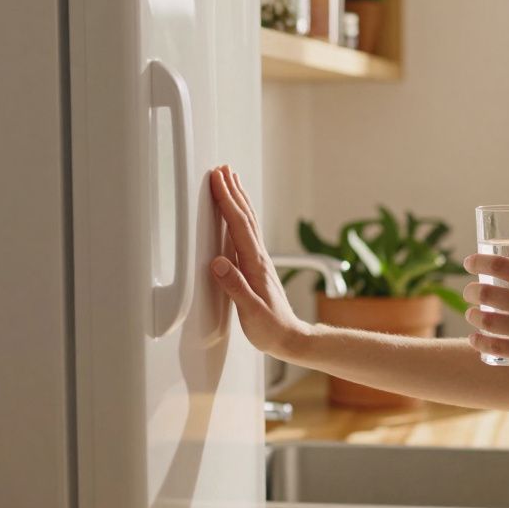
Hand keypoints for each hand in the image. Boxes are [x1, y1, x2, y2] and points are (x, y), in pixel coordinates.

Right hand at [208, 165, 309, 359]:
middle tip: (222, 169)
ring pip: (248, 222)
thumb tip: (218, 264)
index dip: (227, 201)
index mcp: (255, 264)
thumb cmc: (271, 328)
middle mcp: (259, 258)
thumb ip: (235, 287)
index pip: (239, 226)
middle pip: (245, 217)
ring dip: (239, 200)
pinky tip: (237, 216)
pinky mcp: (257, 267)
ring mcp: (259, 261)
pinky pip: (247, 234)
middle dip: (232, 191)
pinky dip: (241, 217)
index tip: (217, 180)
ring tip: (231, 181)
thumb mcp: (250, 312)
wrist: (291, 338)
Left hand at [461, 254, 508, 387]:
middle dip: (471, 291)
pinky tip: (475, 340)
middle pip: (486, 293)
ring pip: (486, 320)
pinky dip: (479, 342)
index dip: (479, 262)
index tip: (469, 263)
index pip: (502, 266)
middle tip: (470, 294)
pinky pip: (495, 346)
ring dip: (473, 317)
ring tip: (472, 316)